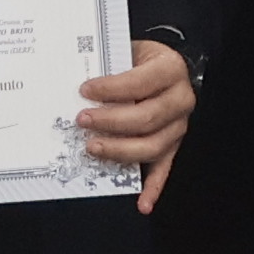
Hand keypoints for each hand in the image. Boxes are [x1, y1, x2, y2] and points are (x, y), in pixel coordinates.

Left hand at [82, 43, 199, 210]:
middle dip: (110, 122)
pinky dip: (153, 188)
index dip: (110, 88)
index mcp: (170, 69)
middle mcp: (180, 99)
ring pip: (152, 146)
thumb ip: (108, 67)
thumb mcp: (128, 51)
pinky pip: (164, 168)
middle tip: (83, 121)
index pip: (139, 82)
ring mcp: (178, 125)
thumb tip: (72, 86)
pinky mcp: (173, 144)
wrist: (163, 65)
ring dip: (120, 151)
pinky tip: (142, 203)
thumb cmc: (141, 59)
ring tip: (93, 148)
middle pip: (146, 118)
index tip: (84, 90)